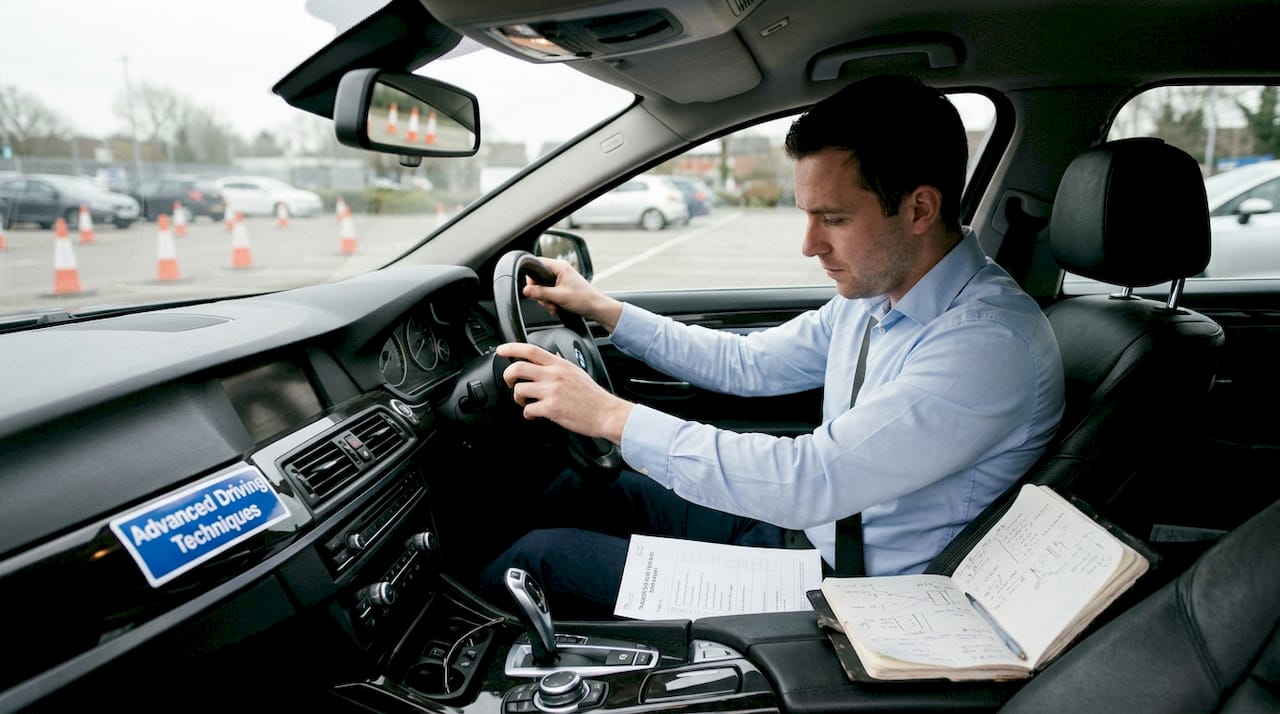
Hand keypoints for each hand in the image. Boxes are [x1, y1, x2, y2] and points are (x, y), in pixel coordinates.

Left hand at [497, 342, 632, 443]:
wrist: (605, 413)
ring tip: (526, 402)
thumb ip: (561, 366)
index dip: (512, 348)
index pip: (531, 350)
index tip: (501, 350)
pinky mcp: (551, 408)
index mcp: (560, 364)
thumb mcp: (577, 372)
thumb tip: (551, 359)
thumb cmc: (593, 396)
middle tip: (510, 382)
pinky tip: (534, 414)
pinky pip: (528, 409)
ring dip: (518, 398)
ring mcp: (551, 391)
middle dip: (508, 376)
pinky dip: (528, 414)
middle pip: (518, 368)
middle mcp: (554, 375)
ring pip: (519, 390)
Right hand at [521, 258, 623, 332]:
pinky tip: (556, 308)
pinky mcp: (561, 287)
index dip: (532, 278)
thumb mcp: (558, 297)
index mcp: (559, 266)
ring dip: (546, 300)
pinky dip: (550, 301)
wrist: (596, 308)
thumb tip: (525, 290)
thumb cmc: (583, 299)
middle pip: (538, 279)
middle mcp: (559, 270)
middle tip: (548, 303)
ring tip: (554, 307)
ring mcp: (560, 279)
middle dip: (540, 294)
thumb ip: (540, 293)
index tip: (533, 289)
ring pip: (543, 288)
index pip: (536, 264)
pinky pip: (549, 293)